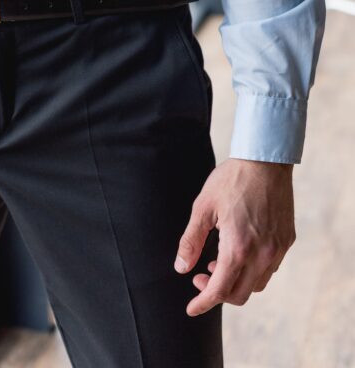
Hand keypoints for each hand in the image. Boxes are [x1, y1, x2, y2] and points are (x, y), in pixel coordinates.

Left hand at [174, 157, 295, 315]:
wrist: (265, 160)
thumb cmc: (231, 180)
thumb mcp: (203, 207)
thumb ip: (191, 241)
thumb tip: (181, 267)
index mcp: (238, 248)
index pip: (220, 289)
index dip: (203, 302)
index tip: (191, 308)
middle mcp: (262, 255)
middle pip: (239, 294)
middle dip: (217, 292)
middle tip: (200, 276)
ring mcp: (277, 249)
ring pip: (256, 284)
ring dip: (236, 282)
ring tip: (218, 263)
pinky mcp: (286, 241)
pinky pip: (270, 268)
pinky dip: (252, 270)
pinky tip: (240, 253)